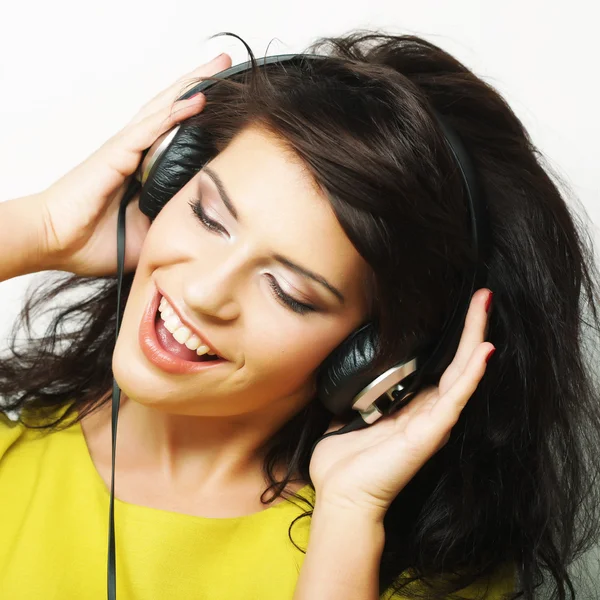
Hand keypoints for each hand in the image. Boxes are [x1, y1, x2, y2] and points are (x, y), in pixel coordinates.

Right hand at [39, 52, 231, 275]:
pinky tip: (196, 100)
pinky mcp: (116, 153)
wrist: (55, 241)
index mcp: (142, 168)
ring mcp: (125, 148)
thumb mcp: (150, 237)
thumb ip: (174, 227)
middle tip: (227, 65)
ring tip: (218, 66)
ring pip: (164, 109)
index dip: (199, 114)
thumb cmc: (94, 240)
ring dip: (191, 86)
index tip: (228, 103)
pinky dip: (174, 113)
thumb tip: (203, 231)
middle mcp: (135, 151)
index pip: (176, 132)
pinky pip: (150, 128)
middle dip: (200, 85)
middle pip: (172, 110)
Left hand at [309, 288, 494, 520]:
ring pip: (461, 373)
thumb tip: (347, 377)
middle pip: (456, 363)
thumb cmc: (343, 463)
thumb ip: (355, 397)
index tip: (456, 308)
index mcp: (409, 406)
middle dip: (470, 328)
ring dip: (475, 339)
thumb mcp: (345, 416)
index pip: (437, 365)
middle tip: (482, 296)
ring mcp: (432, 421)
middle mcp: (426, 411)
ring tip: (484, 307)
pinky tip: (484, 351)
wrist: (341, 497)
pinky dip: (471, 374)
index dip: (449, 338)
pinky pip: (455, 398)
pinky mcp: (430, 433)